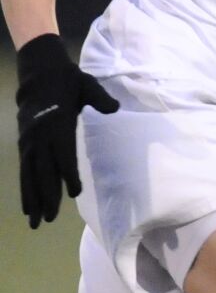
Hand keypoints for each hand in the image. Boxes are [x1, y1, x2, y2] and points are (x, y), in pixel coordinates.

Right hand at [15, 33, 118, 227]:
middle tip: (48, 220)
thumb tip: (114, 108)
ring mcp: (30, 140)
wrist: (40, 71)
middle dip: (46, 196)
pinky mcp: (25, 143)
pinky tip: (28, 205)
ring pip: (30, 174)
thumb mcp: (88, 86)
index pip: (64, 154)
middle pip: (44, 171)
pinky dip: (25, 187)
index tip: (74, 192)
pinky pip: (24, 169)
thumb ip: (101, 99)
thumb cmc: (69, 81)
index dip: (68, 174)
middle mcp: (40, 136)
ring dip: (33, 198)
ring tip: (35, 221)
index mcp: (58, 124)